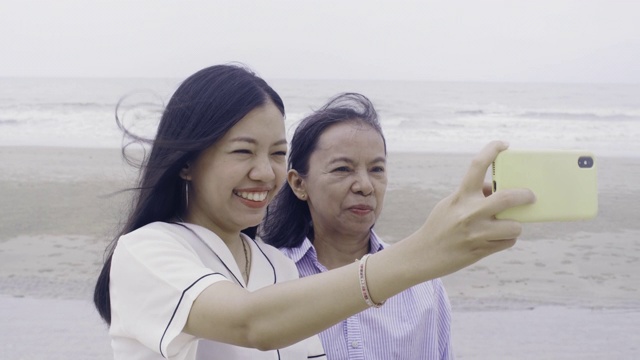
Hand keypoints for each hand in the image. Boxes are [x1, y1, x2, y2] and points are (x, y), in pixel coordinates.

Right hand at [414, 140, 535, 276]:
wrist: (424, 254)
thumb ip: (472, 195)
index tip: (503, 145)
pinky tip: (494, 239)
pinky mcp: (481, 250)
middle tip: (530, 196)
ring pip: (514, 226)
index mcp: (461, 196)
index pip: (477, 165)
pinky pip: (508, 242)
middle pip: (507, 197)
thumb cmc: (440, 226)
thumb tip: (494, 189)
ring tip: (506, 226)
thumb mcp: (451, 204)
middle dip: (525, 196)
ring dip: (514, 225)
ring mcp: (476, 233)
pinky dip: (506, 239)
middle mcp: (469, 212)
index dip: (492, 150)